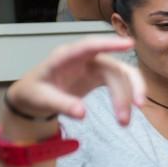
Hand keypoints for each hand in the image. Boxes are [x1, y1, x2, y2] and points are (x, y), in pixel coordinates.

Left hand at [5, 36, 144, 124]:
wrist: (35, 97)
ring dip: (128, 97)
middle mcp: (86, 59)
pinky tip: (125, 113)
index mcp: (66, 57)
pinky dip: (127, 97)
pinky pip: (121, 83)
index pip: (89, 46)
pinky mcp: (102, 76)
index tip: (129, 44)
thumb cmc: (35, 93)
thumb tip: (82, 114)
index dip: (109, 44)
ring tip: (124, 122)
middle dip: (126, 88)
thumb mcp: (41, 100)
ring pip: (122, 76)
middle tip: (131, 113)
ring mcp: (95, 66)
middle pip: (114, 67)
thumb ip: (61, 105)